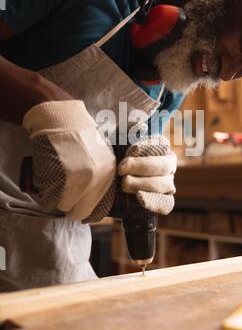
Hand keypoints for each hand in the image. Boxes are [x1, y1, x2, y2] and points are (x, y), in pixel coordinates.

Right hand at [23, 100, 115, 220]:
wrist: (62, 117)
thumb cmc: (80, 134)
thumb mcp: (102, 154)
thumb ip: (102, 176)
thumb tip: (94, 200)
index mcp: (108, 174)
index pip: (98, 209)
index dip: (85, 209)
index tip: (77, 205)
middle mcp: (96, 179)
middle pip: (80, 212)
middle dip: (70, 208)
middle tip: (63, 198)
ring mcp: (77, 178)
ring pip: (63, 206)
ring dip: (57, 200)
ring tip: (55, 185)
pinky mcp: (59, 176)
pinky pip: (49, 198)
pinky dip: (46, 194)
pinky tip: (47, 180)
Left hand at [118, 134, 176, 214]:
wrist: (106, 181)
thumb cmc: (115, 155)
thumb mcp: (117, 138)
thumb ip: (129, 128)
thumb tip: (142, 126)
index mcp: (161, 147)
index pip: (162, 145)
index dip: (147, 147)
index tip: (130, 150)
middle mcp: (168, 166)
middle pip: (165, 166)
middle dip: (142, 166)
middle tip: (121, 169)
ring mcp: (167, 185)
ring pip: (165, 184)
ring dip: (142, 184)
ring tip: (124, 183)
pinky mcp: (163, 202)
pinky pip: (165, 204)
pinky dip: (154, 202)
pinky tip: (139, 198)